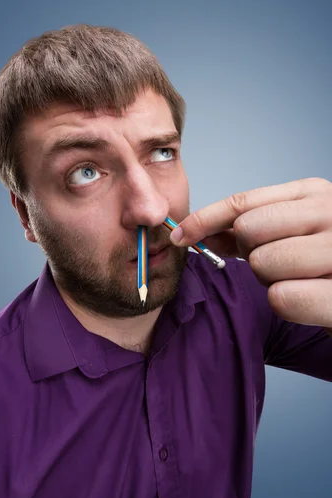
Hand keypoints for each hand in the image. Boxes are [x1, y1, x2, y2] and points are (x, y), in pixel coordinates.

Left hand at [170, 178, 331, 328]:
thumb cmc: (325, 266)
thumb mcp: (294, 235)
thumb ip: (251, 231)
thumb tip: (201, 233)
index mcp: (316, 194)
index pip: (243, 202)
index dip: (204, 219)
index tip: (179, 236)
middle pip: (248, 230)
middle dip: (251, 254)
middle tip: (278, 265)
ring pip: (263, 263)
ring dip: (271, 280)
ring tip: (300, 280)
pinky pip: (282, 297)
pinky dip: (287, 303)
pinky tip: (310, 299)